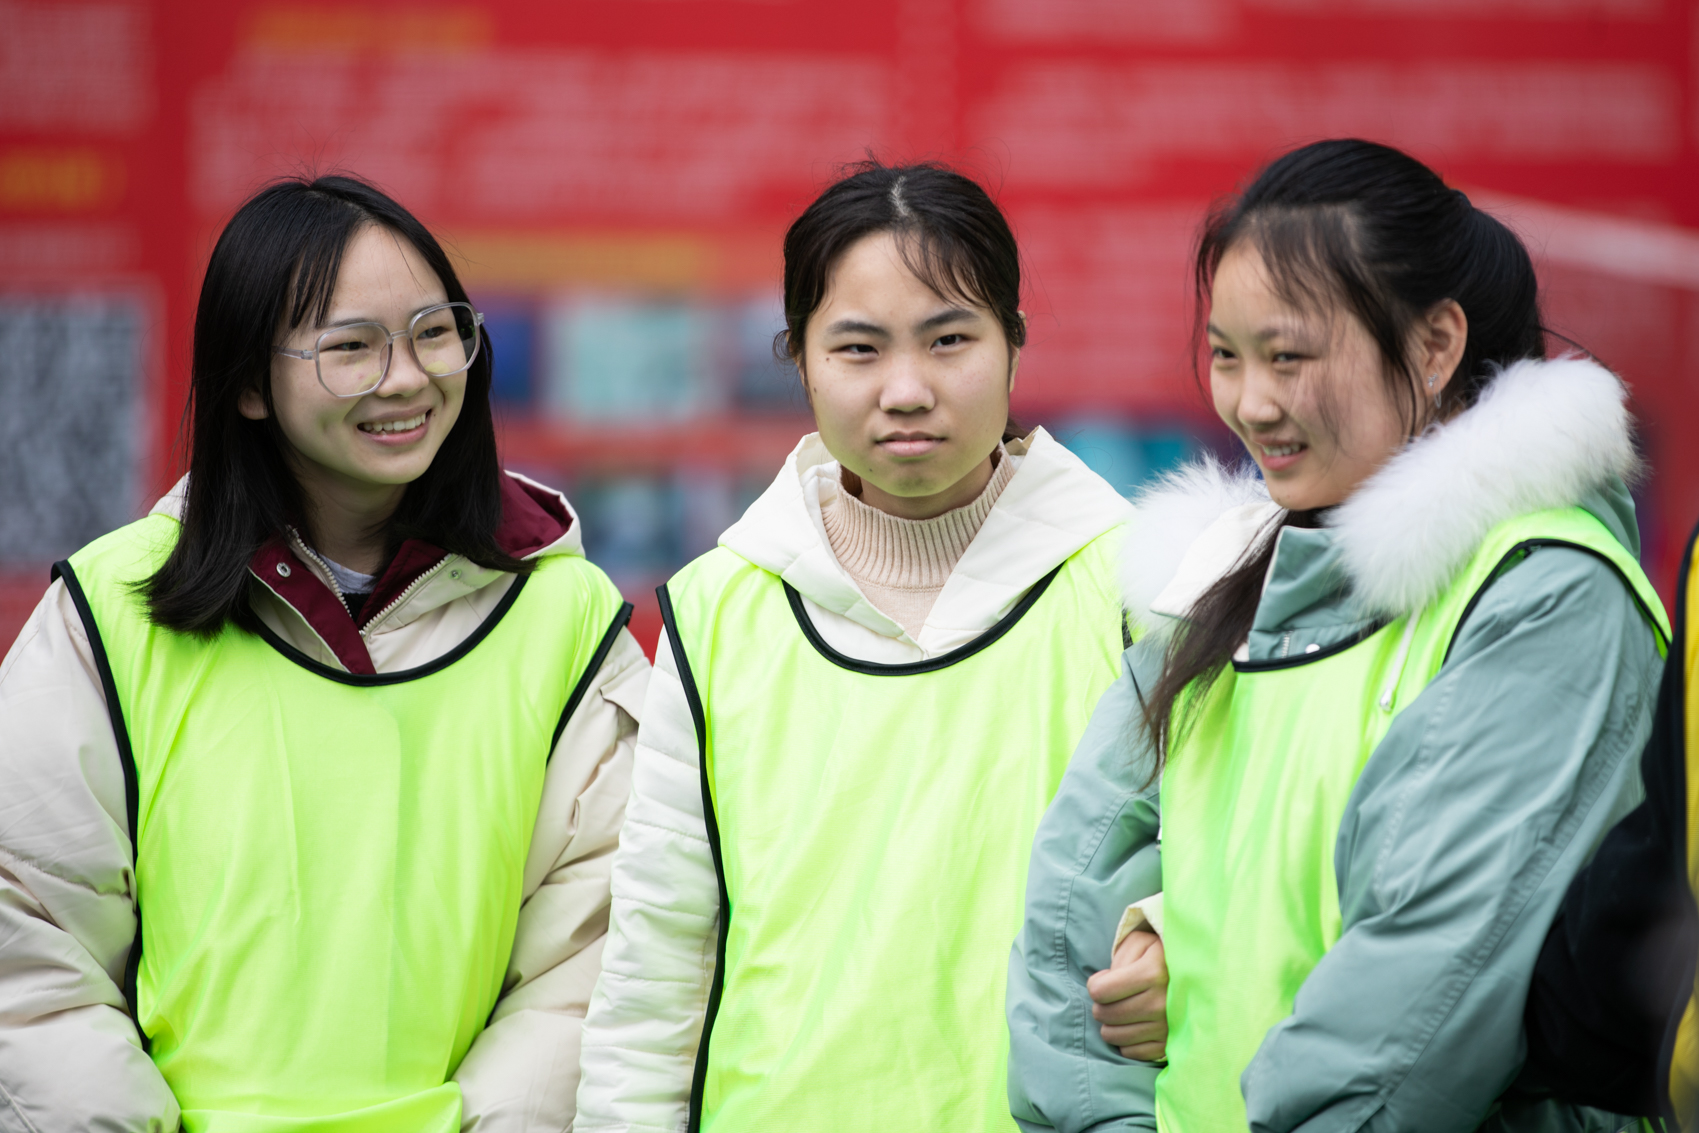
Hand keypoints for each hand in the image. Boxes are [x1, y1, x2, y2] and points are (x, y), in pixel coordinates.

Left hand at [1086, 928, 1167, 1060]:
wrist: (1203, 975)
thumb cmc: (1163, 955)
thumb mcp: (1141, 942)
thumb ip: (1119, 958)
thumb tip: (1105, 983)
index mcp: (1152, 973)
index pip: (1101, 991)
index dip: (1096, 984)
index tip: (1105, 980)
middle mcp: (1160, 1003)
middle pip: (1105, 1014)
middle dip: (1101, 1004)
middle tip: (1112, 996)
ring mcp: (1166, 1027)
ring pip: (1114, 1036)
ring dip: (1111, 1024)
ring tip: (1122, 1010)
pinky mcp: (1169, 1044)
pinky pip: (1132, 1052)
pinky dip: (1126, 1041)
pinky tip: (1133, 1025)